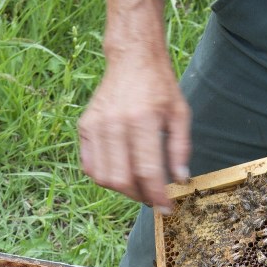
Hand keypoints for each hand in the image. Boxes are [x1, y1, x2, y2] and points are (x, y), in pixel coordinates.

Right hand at [78, 52, 190, 213]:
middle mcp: (115, 123)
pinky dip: (103, 177)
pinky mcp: (85, 126)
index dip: (157, 194)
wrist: (132, 59)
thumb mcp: (180, 113)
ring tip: (137, 185)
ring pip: (103, 177)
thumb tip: (180, 179)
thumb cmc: (160, 86)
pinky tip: (120, 172)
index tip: (166, 207)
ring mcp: (96, 125)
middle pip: (121, 179)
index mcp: (142, 119)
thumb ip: (181, 147)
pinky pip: (89, 165)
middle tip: (152, 197)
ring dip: (121, 189)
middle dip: (139, 196)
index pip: (147, 170)